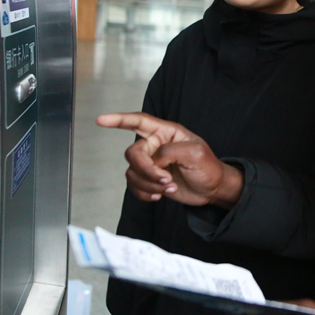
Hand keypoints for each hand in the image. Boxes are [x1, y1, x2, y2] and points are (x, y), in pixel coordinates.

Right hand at [96, 112, 243, 207]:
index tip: (101, 120)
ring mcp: (151, 163)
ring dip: (149, 183)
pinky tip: (160, 195)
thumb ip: (169, 151)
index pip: (138, 121)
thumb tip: (153, 160)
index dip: (118, 120)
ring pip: (132, 172)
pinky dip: (145, 192)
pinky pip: (134, 186)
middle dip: (146, 169)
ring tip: (170, 187)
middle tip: (165, 179)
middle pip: (133, 153)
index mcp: (166, 132)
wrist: (212, 189)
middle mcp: (155, 145)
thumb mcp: (195, 153)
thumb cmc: (208, 166)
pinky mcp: (149, 179)